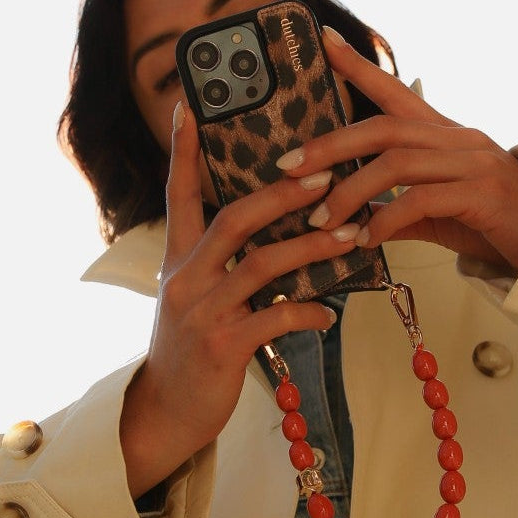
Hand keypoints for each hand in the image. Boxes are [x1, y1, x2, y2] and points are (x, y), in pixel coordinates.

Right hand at [118, 100, 358, 498]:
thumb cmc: (191, 349)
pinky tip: (329, 314)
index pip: (180, 192)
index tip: (192, 104)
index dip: (185, 149)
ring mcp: (203, 311)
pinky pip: (275, 320)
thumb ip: (225, 262)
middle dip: (282, 193)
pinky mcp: (222, 347)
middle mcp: (186, 277)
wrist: (167, 413)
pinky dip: (308, 313)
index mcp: (179, 258)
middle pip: (235, 218)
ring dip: (311, 246)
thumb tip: (277, 230)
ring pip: (262, 264)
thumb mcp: (194, 296)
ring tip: (351, 236)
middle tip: (326, 174)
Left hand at [278, 28, 517, 273]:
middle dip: (330, 145)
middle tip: (288, 167)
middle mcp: (459, 139)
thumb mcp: (441, 214)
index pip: (396, 91)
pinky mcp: (483, 194)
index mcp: (446, 135)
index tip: (323, 41)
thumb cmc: (496, 226)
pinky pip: (421, 200)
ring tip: (322, 220)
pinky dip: (386, 219)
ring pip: (396, 162)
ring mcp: (474, 163)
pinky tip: (366, 239)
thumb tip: (357, 216)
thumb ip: (401, 208)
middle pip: (383, 128)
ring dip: (351, 191)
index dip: (358, 67)